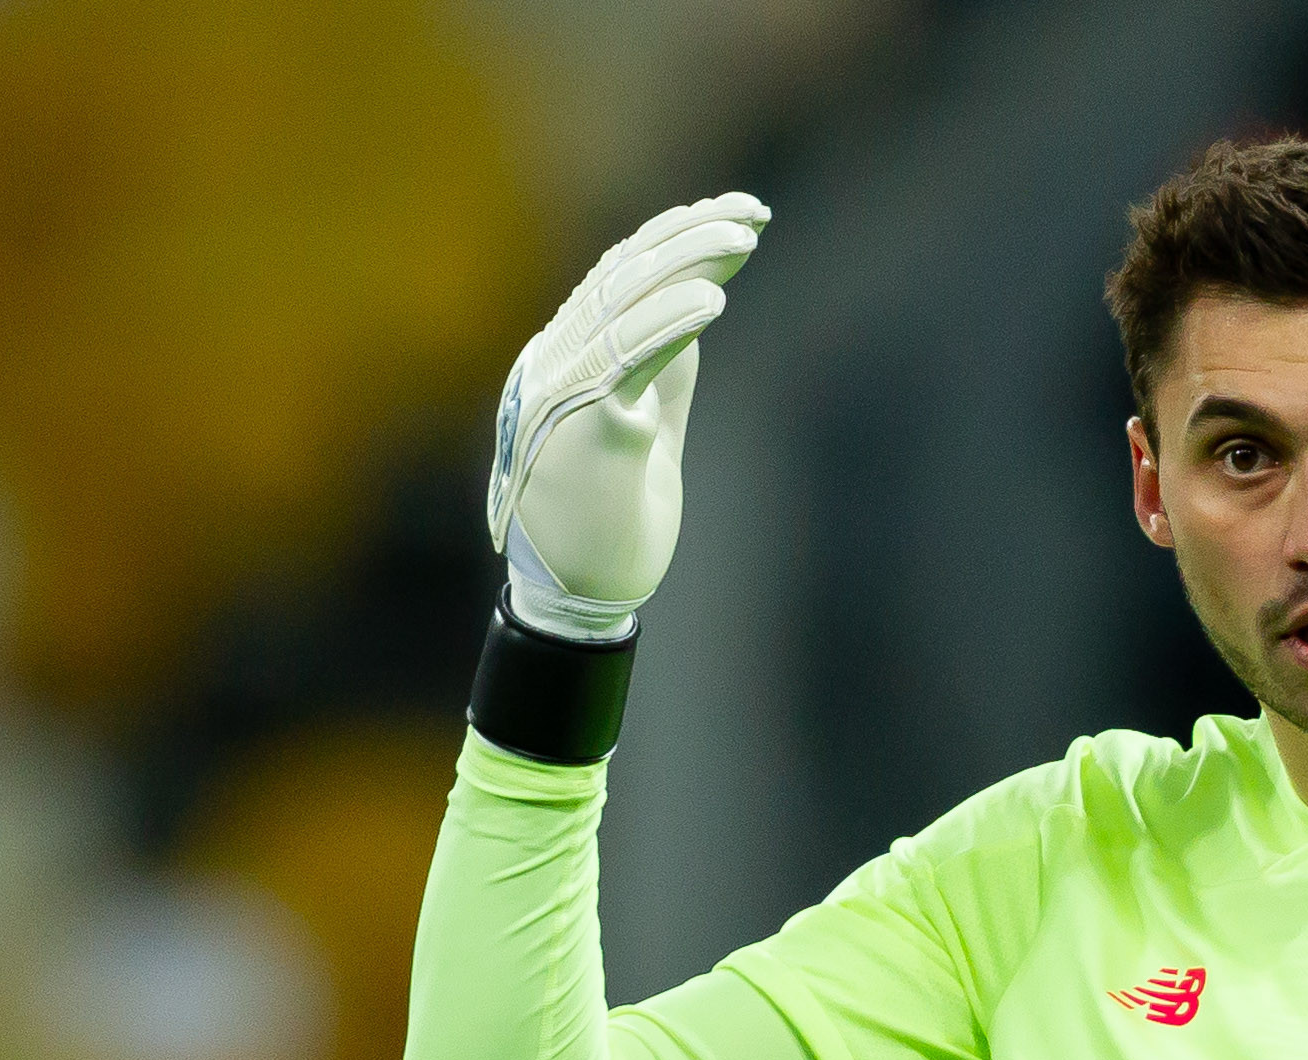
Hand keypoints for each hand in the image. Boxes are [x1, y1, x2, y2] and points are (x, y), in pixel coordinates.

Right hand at [485, 192, 770, 639]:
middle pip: (621, 275)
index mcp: (565, 361)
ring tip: (742, 239)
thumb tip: (698, 302)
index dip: (674, 235)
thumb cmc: (609, 523)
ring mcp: (562, 395)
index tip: (734, 212)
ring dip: (686, 264)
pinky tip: (712, 300)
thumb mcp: (645, 428)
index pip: (617, 274)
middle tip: (753, 214)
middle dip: (689, 236)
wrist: (578, 599)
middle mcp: (554, 365)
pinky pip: (626, 360)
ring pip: (622, 304)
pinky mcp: (584, 431)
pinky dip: (669, 323)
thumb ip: (664, 371)